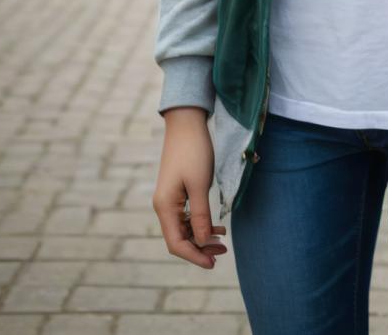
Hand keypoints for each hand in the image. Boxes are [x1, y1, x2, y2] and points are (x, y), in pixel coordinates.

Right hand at [153, 107, 227, 268]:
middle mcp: (164, 206)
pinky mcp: (178, 192)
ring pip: (185, 228)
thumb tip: (202, 242)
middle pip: (180, 238)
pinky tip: (218, 226)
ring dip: (202, 236)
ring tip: (223, 239)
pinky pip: (188, 216)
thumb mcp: (200, 185)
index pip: (176, 243)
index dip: (194, 256)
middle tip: (223, 251)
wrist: (187, 123)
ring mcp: (170, 199)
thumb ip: (200, 215)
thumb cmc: (194, 152)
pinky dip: (201, 223)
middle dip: (201, 248)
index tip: (213, 263)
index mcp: (165, 207)